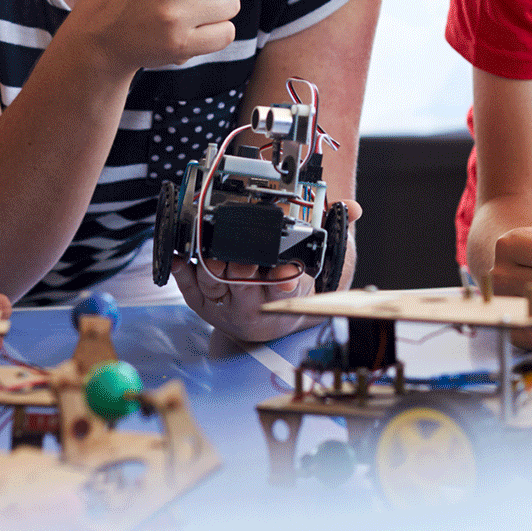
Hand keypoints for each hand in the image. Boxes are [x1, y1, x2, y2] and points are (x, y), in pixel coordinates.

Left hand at [170, 200, 359, 343]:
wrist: (268, 321)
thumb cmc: (289, 287)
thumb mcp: (319, 266)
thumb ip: (334, 233)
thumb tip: (352, 208)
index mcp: (282, 296)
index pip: (282, 288)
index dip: (282, 283)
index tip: (284, 274)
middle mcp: (253, 305)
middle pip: (244, 286)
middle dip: (242, 270)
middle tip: (243, 256)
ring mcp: (225, 305)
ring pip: (215, 284)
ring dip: (211, 266)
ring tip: (211, 248)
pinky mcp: (202, 303)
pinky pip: (188, 287)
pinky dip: (182, 270)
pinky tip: (179, 255)